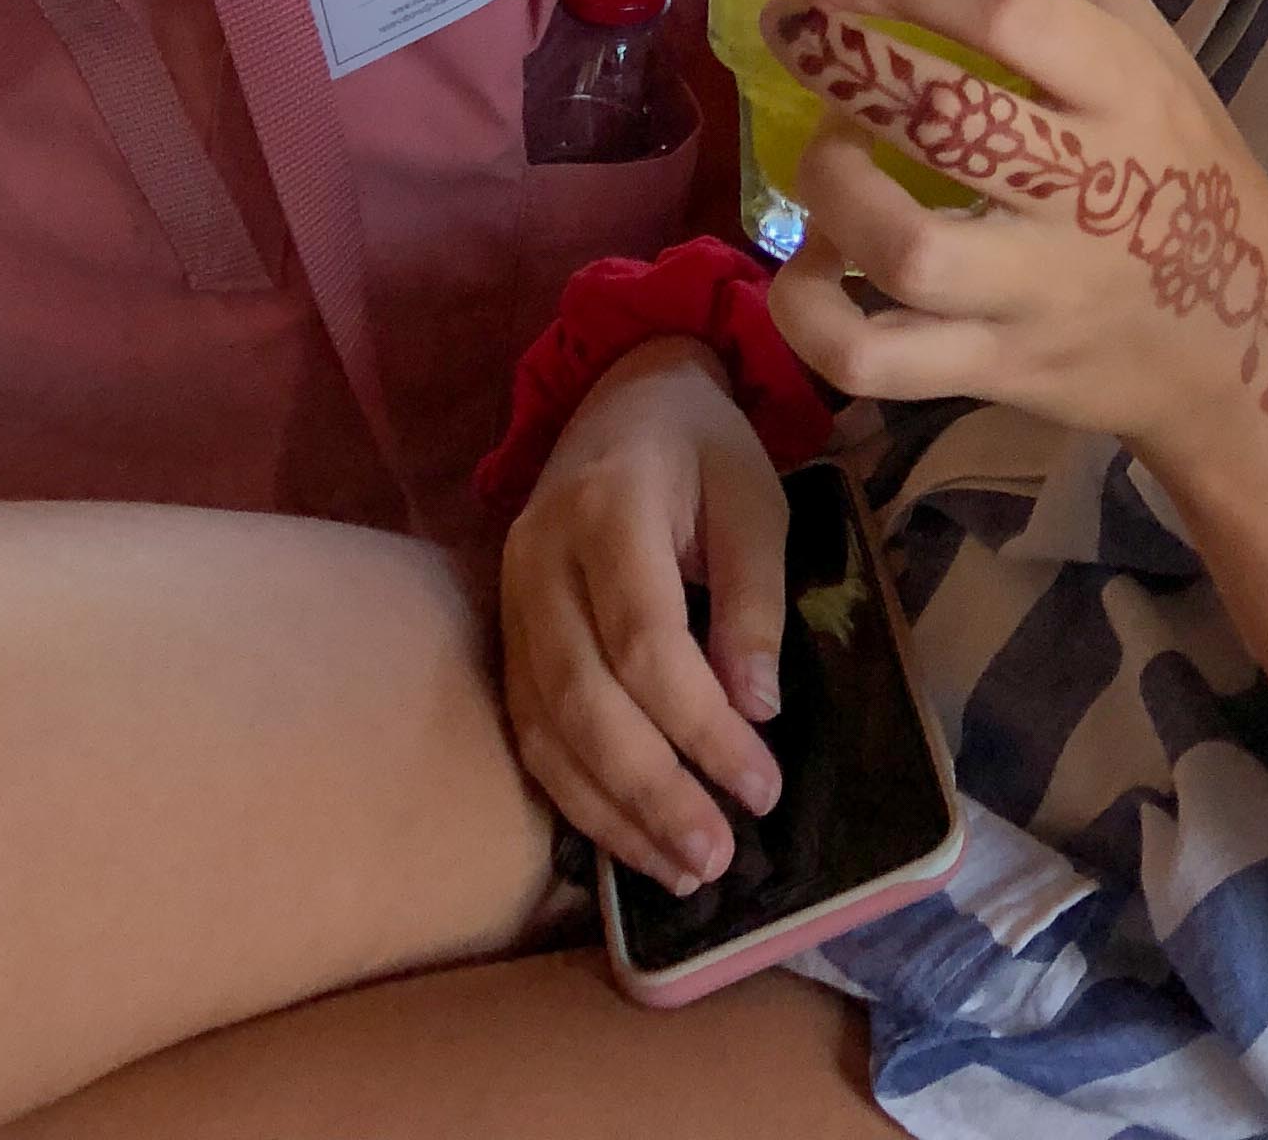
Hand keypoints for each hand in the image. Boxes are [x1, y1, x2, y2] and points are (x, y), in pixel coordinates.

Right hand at [496, 337, 789, 896]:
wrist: (622, 399)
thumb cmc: (704, 449)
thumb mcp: (754, 496)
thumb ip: (753, 598)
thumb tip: (756, 711)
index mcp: (608, 507)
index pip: (645, 641)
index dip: (701, 726)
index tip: (761, 786)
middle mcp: (540, 560)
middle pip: (586, 700)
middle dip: (654, 791)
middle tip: (718, 857)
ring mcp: (510, 602)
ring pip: (548, 732)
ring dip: (614, 813)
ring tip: (683, 869)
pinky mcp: (506, 637)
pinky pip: (531, 733)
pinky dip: (578, 796)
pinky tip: (630, 839)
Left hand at [761, 0, 1267, 473]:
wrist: (1243, 350)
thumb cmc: (1193, 180)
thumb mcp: (1167, 62)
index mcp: (1128, 92)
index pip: (1009, 11)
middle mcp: (1086, 190)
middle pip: (946, 120)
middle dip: (843, 64)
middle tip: (792, 31)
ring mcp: (1037, 292)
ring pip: (904, 251)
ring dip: (831, 190)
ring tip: (823, 155)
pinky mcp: (997, 371)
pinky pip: (874, 360)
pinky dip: (810, 316)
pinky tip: (809, 270)